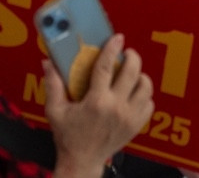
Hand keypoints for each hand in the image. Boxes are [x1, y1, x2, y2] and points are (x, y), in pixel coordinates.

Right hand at [45, 36, 154, 177]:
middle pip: (133, 72)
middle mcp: (116, 107)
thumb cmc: (68, 137)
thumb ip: (53, 85)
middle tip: (126, 53)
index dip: (112, 49)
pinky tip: (134, 93)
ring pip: (145, 86)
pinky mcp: (136, 125)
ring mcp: (129, 117)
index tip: (117, 38)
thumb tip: (48, 63)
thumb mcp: (55, 110)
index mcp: (96, 101)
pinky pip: (149, 103)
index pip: (107, 67)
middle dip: (132, 57)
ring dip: (140, 75)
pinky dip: (144, 95)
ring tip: (131, 73)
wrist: (82, 161)